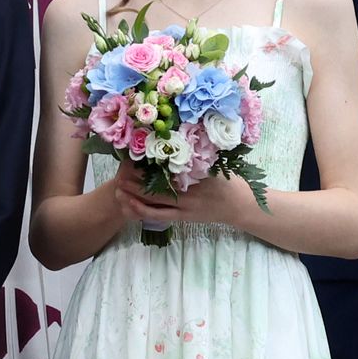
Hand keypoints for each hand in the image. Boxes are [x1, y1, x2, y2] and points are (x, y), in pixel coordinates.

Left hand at [112, 158, 248, 227]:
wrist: (238, 205)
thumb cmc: (227, 180)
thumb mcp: (213, 164)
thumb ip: (193, 157)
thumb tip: (174, 140)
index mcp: (195, 177)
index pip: (166, 170)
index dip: (148, 165)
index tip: (134, 157)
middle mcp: (188, 194)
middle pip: (155, 189)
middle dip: (136, 182)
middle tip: (120, 173)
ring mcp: (184, 208)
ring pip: (153, 205)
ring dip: (134, 198)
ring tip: (119, 189)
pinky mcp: (182, 218)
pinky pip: (158, 216)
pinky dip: (143, 211)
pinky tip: (130, 205)